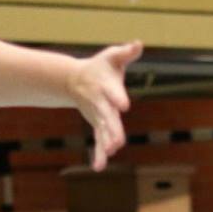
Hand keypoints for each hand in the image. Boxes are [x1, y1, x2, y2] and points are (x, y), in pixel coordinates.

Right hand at [69, 41, 141, 169]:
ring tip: (112, 153)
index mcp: (105, 86)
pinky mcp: (97, 123)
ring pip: (103, 131)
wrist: (74, 79)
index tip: (124, 105)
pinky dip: (99, 153)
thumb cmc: (99, 67)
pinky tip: (99, 167)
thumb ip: (126, 52)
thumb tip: (138, 44)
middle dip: (112, 128)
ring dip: (106, 142)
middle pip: (107, 117)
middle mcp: (100, 103)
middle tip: (118, 141)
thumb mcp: (112, 57)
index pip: (113, 93)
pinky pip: (98, 140)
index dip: (118, 97)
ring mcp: (97, 115)